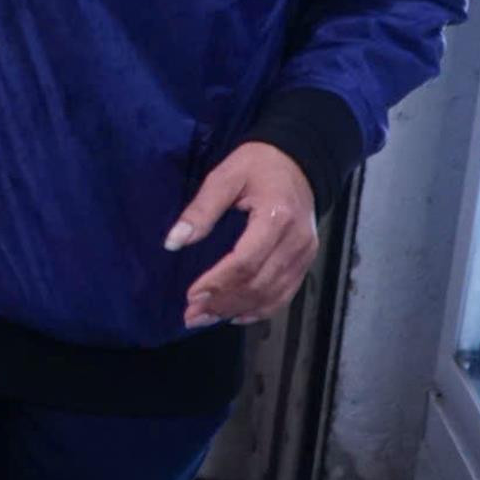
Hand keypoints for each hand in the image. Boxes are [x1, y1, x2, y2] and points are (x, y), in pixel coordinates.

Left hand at [171, 143, 318, 326]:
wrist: (300, 160)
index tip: (191, 295)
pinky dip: (261, 309)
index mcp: (277, 217)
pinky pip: (286, 293)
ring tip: (205, 319)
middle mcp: (297, 241)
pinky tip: (236, 316)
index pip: (247, 261)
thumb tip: (173, 242)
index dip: (218, 282)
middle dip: (223, 302)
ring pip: (273, 294)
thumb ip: (200, 210)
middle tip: (191, 315)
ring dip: (238, 310)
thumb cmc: (257, 165)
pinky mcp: (306, 260)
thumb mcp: (225, 177)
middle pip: (260, 283)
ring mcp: (305, 253)